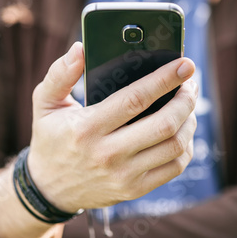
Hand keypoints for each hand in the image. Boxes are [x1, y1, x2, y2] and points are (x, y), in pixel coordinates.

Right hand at [28, 42, 197, 212]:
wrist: (50, 188)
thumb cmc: (51, 138)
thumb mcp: (45, 103)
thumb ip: (60, 74)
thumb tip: (80, 49)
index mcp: (87, 128)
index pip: (135, 99)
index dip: (164, 79)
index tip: (184, 64)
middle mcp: (108, 154)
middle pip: (164, 124)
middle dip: (186, 99)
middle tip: (190, 83)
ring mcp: (124, 175)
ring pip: (175, 145)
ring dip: (190, 120)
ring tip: (187, 103)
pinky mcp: (135, 189)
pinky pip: (174, 167)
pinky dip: (186, 145)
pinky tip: (183, 129)